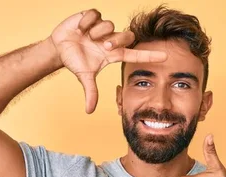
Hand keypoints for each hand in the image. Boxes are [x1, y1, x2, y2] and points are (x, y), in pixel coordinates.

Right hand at [50, 9, 167, 113]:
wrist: (59, 48)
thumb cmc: (75, 61)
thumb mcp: (84, 76)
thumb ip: (90, 92)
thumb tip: (89, 111)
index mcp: (113, 54)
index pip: (135, 54)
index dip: (150, 56)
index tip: (166, 56)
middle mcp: (111, 39)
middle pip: (127, 36)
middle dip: (116, 40)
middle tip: (104, 45)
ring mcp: (103, 27)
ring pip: (109, 25)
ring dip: (96, 32)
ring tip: (85, 37)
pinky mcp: (93, 16)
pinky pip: (95, 15)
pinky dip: (86, 22)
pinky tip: (79, 29)